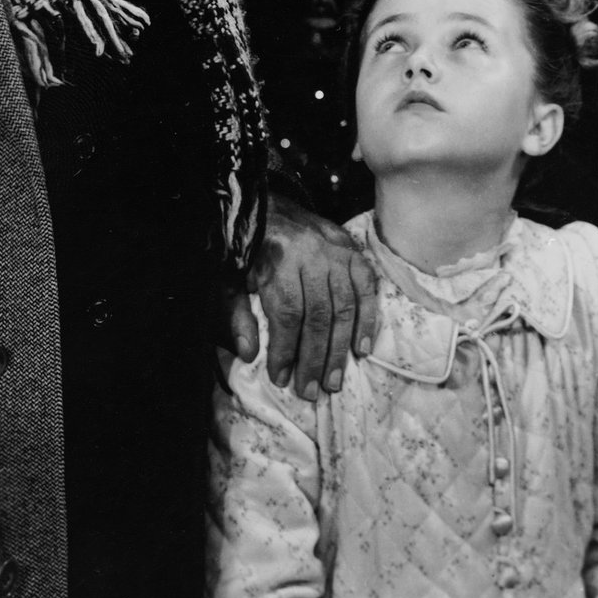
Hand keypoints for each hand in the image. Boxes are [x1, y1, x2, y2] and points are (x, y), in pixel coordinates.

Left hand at [226, 192, 379, 401]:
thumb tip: (250, 354)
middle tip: (313, 391)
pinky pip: (368, 288)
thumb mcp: (230, 279)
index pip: (288, 313)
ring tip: (334, 380)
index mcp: (279, 259)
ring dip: (340, 347)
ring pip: (345, 306)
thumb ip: (236, 314)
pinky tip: (362, 348)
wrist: (268, 206)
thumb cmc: (248, 249)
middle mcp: (312, 255)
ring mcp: (338, 252)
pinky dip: (367, 319)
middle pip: (319, 315)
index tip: (282, 379)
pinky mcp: (353, 251)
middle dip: (315, 357)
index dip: (286, 349)